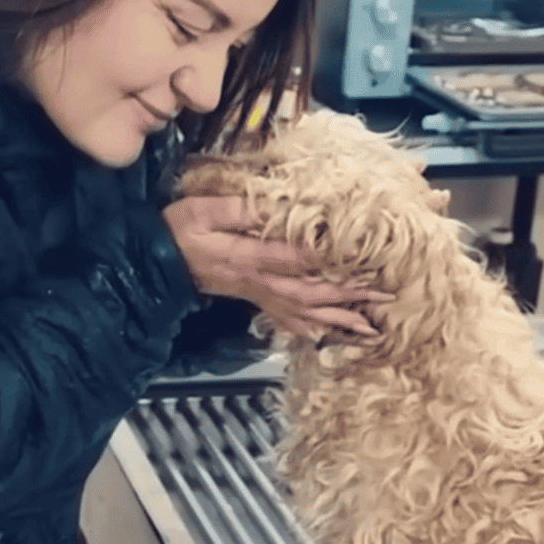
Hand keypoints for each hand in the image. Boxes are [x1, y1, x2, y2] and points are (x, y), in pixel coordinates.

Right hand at [163, 195, 394, 338]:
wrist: (157, 263)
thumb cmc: (178, 231)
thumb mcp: (204, 210)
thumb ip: (241, 210)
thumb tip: (276, 207)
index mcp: (250, 257)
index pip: (301, 260)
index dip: (337, 262)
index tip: (368, 261)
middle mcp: (260, 282)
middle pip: (313, 293)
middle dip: (351, 296)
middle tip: (386, 296)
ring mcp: (258, 295)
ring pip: (306, 312)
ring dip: (339, 320)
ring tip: (370, 327)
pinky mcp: (254, 300)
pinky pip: (287, 321)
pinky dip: (310, 330)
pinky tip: (327, 335)